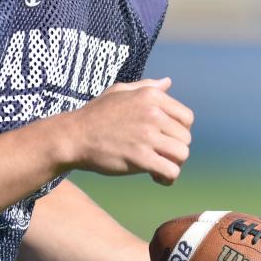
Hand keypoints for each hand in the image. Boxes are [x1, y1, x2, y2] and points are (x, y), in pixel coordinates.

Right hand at [65, 77, 192, 184]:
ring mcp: (147, 136)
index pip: (187, 118)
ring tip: (158, 167)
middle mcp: (153, 113)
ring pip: (182, 155)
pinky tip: (155, 177)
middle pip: (185, 138)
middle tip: (159, 156)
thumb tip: (167, 82)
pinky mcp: (140, 158)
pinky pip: (171, 171)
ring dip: (173, 165)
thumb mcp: (119, 91)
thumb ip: (146, 86)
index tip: (165, 140)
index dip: (179, 132)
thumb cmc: (95, 114)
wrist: (74, 136)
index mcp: (151, 96)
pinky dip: (167, 178)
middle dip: (175, 150)